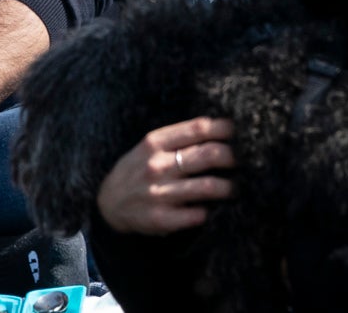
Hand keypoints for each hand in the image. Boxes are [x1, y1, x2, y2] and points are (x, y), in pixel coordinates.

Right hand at [95, 117, 234, 235]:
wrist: (107, 204)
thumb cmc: (136, 170)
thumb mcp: (148, 147)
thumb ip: (178, 139)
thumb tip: (219, 130)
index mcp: (154, 142)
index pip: (197, 129)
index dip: (223, 129)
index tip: (237, 132)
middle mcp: (157, 165)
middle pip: (208, 155)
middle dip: (232, 158)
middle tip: (240, 163)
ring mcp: (159, 193)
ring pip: (207, 186)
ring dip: (228, 187)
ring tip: (233, 188)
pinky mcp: (161, 219)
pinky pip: (196, 215)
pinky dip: (208, 212)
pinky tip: (211, 210)